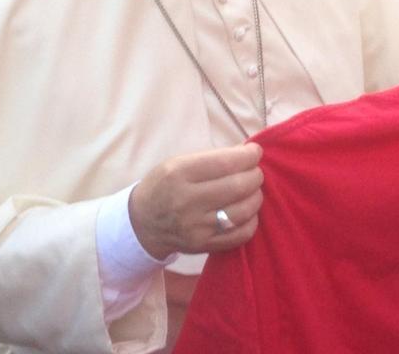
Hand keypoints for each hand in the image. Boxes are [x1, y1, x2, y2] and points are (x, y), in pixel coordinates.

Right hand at [129, 143, 264, 259]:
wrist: (142, 223)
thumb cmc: (164, 186)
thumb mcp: (177, 163)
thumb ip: (212, 158)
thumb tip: (247, 153)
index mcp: (179, 173)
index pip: (225, 163)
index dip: (248, 156)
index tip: (255, 152)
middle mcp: (187, 201)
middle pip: (238, 187)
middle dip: (255, 175)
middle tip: (254, 172)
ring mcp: (197, 227)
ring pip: (243, 211)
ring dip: (255, 196)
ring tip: (252, 190)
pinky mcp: (204, 245)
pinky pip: (241, 234)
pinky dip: (252, 220)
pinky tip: (246, 211)